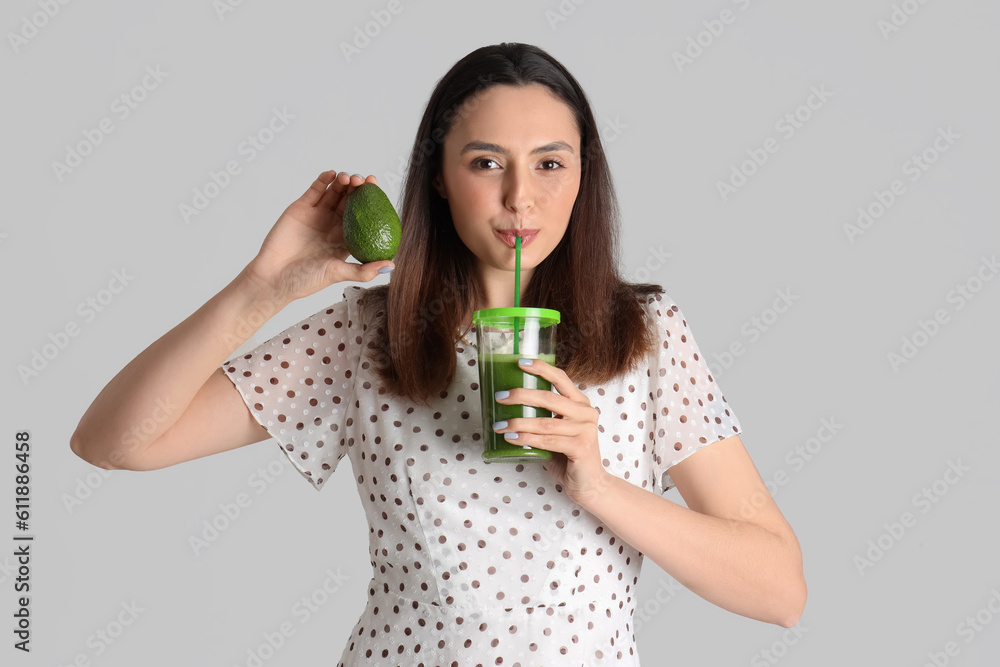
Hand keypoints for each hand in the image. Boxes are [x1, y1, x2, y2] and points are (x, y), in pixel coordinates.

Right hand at [244, 171, 395, 304]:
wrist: (273, 278)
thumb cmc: (305, 281)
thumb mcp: (338, 274)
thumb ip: (363, 271)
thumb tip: (392, 266)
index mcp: (346, 239)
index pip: (363, 216)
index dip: (372, 202)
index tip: (377, 190)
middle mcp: (333, 225)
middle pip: (350, 201)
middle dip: (359, 188)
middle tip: (365, 181)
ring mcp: (317, 215)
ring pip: (334, 193)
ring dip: (343, 182)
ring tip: (348, 178)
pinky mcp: (300, 208)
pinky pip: (314, 191)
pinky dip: (323, 181)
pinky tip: (332, 174)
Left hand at [492, 358, 610, 506]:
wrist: (588, 483)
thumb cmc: (568, 455)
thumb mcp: (556, 430)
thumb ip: (542, 416)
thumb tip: (508, 405)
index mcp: (580, 403)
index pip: (561, 378)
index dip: (541, 368)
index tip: (520, 362)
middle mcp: (586, 412)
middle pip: (549, 398)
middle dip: (521, 396)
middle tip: (500, 397)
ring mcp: (586, 429)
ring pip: (545, 422)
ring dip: (518, 423)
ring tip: (499, 425)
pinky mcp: (581, 447)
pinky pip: (548, 440)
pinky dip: (527, 439)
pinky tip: (511, 439)